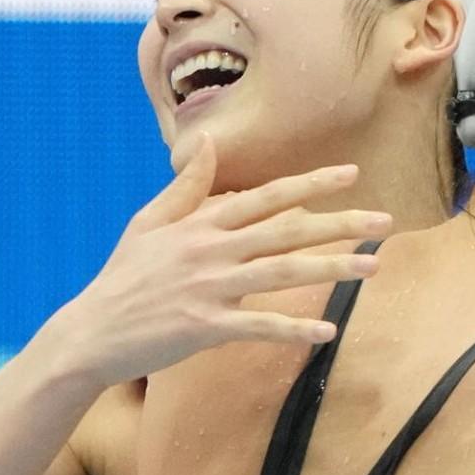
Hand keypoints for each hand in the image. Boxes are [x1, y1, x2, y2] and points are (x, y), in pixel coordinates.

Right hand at [40, 135, 390, 388]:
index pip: (266, 197)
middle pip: (287, 230)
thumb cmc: (123, 278)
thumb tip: (206, 141)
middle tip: (385, 221)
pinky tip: (327, 332)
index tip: (351, 174)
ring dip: (332, 268)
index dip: (311, 184)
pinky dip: (294, 329)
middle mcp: (210, 250)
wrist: (89, 332)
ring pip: (283, 273)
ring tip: (373, 266)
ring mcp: (209, 288)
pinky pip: (259, 327)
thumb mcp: (148, 223)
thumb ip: (185, 186)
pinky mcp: (204, 326)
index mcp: (200, 224)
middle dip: (340, 223)